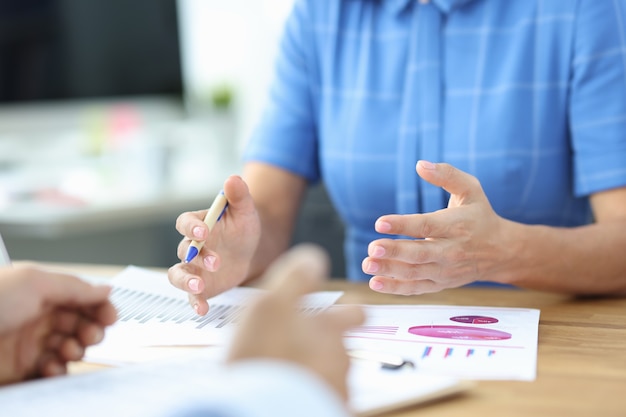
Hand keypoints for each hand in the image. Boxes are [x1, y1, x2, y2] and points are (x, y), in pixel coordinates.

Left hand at [0, 265, 116, 384]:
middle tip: (89, 335)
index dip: (100, 307)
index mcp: (43, 293)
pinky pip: (52, 372)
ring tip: (66, 350)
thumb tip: (105, 289)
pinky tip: (51, 365)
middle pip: (81, 324)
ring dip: (75, 351)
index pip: (84, 299)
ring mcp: (31, 344)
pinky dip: (57, 370)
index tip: (110, 317)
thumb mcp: (34, 282)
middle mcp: (39, 317)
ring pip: (70, 349)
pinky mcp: (22, 369)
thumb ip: (75, 286)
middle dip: (91, 330)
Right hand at [168, 175, 260, 314]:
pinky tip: (202, 310)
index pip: (184, 222)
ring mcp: (193, 267)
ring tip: (199, 286)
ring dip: (185, 281)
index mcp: (198, 224)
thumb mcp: (245, 210)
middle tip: (215, 261)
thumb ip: (239, 196)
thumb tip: (233, 179)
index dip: (191, 226)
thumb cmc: (243, 227)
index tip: (203, 231)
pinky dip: (194, 302)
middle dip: (197, 256)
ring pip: (178, 274)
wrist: (251, 251)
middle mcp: (191, 245)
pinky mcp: (200, 286)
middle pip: (184, 250)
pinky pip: (191, 295)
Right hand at [227, 244, 364, 400]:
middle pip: (340, 347)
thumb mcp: (269, 304)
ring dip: (314, 372)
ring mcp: (336, 391)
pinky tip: (288, 393)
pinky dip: (310, 394)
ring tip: (285, 373)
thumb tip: (316, 258)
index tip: (339, 313)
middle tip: (296, 348)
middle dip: (322, 346)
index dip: (349, 310)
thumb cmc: (263, 357)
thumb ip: (296, 277)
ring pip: (331, 375)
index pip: (356, 312)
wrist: (261, 412)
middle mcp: (341, 360)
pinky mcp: (328, 411)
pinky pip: (322, 399)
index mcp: (330, 330)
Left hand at [363, 160, 515, 294]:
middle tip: (372, 248)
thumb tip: (420, 164)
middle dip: (395, 252)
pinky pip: (416, 288)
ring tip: (367, 264)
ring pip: (415, 273)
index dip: (403, 225)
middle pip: (420, 253)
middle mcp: (451, 250)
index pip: (427, 226)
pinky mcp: (440, 283)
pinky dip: (395, 288)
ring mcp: (445, 270)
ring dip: (389, 270)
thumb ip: (447, 175)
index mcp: (456, 225)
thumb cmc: (480, 215)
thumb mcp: (471, 189)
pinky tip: (375, 283)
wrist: (501, 251)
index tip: (380, 223)